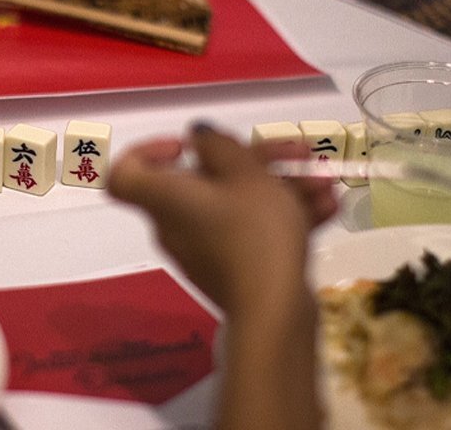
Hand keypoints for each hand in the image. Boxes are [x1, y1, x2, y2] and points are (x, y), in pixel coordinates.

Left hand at [107, 123, 336, 317]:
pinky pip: (249, 232)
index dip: (148, 151)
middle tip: (298, 151)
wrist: (274, 313)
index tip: (184, 147)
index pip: (125, 173)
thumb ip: (219, 146)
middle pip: (204, 182)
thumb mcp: (245, 174)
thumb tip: (197, 136)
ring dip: (282, 187)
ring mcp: (203, 249)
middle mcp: (174, 224)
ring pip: (236, 204)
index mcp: (164, 198)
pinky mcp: (230, 270)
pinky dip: (282, 217)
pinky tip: (326, 209)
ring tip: (325, 182)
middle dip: (256, 162)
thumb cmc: (254, 232)